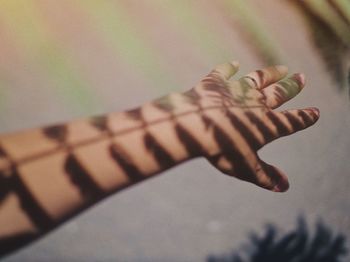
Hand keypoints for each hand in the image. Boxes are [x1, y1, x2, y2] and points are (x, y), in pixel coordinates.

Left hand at [185, 62, 318, 191]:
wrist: (194, 127)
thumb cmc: (222, 149)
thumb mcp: (246, 167)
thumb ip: (265, 175)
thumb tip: (285, 187)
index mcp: (267, 125)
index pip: (292, 121)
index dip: (305, 118)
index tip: (315, 112)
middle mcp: (255, 104)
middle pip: (279, 93)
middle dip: (292, 86)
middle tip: (302, 77)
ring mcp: (236, 90)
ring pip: (258, 79)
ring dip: (271, 74)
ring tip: (282, 69)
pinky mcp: (215, 83)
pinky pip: (224, 72)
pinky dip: (229, 68)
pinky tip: (234, 64)